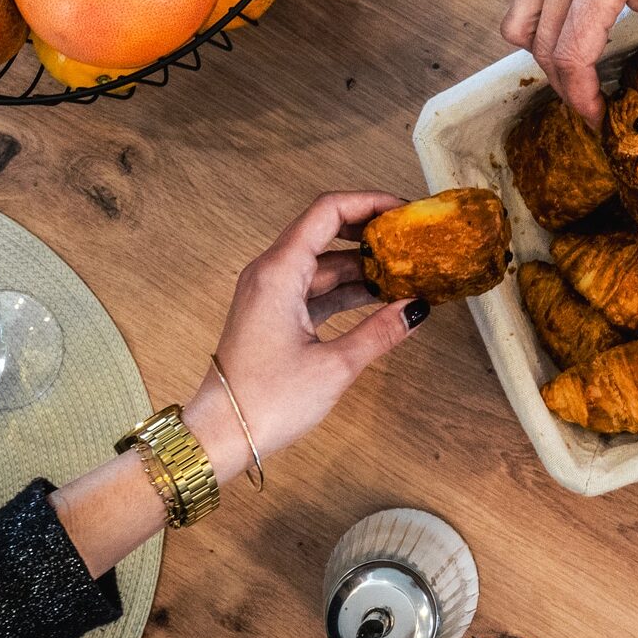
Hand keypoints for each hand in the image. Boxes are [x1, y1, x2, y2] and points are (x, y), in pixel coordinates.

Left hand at [184, 191, 425, 479]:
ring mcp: (270, 293)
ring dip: (362, 266)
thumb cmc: (266, 401)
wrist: (221, 435)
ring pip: (323, 263)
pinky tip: (379, 299)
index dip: (368, 202)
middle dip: (370, 233)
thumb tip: (417, 308)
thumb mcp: (334, 366)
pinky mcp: (273, 314)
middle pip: (326, 232)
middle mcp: (271, 273)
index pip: (327, 211)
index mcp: (279, 272)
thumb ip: (380, 332)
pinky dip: (346, 289)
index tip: (404, 211)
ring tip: (405, 272)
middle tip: (410, 240)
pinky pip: (315, 288)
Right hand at [500, 0, 637, 124]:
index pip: (572, 56)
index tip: (600, 118)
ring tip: (579, 74)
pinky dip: (538, 32)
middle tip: (595, 105)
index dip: (583, 97)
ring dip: (546, 61)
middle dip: (568, 87)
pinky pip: (523, 5)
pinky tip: (572, 38)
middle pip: (545, 50)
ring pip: (522, 31)